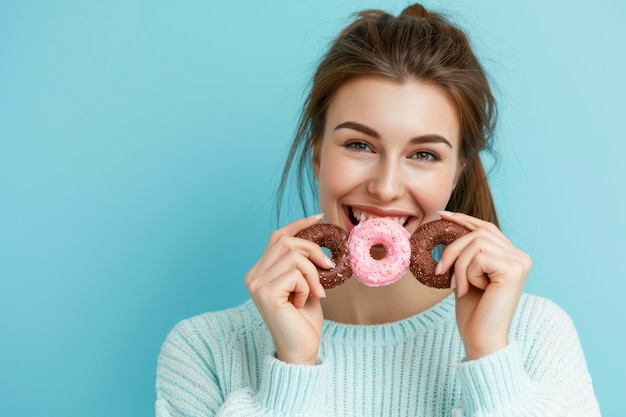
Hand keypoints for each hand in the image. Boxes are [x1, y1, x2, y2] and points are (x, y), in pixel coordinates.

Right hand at [245, 214, 331, 364]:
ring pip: (293, 256)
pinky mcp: (266, 293)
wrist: (301, 350)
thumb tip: (317, 238)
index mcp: (260, 271)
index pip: (277, 237)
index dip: (298, 225)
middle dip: (313, 249)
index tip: (319, 219)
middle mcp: (253, 275)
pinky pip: (296, 274)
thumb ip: (303, 264)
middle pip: (286, 241)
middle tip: (328, 267)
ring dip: (313, 273)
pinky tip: (303, 303)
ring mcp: (256, 283)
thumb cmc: (304, 320)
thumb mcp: (306, 284)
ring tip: (316, 292)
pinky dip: (308, 286)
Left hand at [435, 211, 531, 359]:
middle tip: (441, 272)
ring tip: (460, 287)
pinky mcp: (514, 269)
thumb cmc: (473, 311)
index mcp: (511, 255)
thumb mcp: (466, 274)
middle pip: (478, 233)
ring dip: (459, 265)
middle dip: (453, 249)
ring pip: (476, 243)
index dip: (464, 219)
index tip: (442, 215)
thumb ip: (465, 253)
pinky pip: (478, 257)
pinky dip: (467, 273)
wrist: (481, 339)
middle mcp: (520, 256)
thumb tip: (448, 225)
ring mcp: (519, 262)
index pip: (486, 228)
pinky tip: (474, 290)